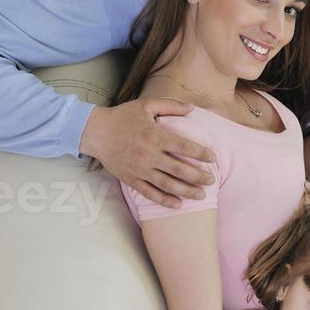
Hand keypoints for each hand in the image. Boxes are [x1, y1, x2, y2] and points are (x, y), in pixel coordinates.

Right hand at [79, 99, 216, 207]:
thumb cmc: (122, 117)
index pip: (184, 147)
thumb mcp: (146, 105)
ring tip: (201, 195)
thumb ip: (171, 105)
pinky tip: (178, 204)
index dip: (201, 154)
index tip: (213, 158)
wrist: (95, 132)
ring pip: (168, 184)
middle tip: (212, 180)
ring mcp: (140, 169)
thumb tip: (192, 108)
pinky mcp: (131, 179)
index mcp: (155, 135)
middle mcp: (149, 155)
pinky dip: (165, 200)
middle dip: (199, 176)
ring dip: (186, 191)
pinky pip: (150, 193)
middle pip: (179, 169)